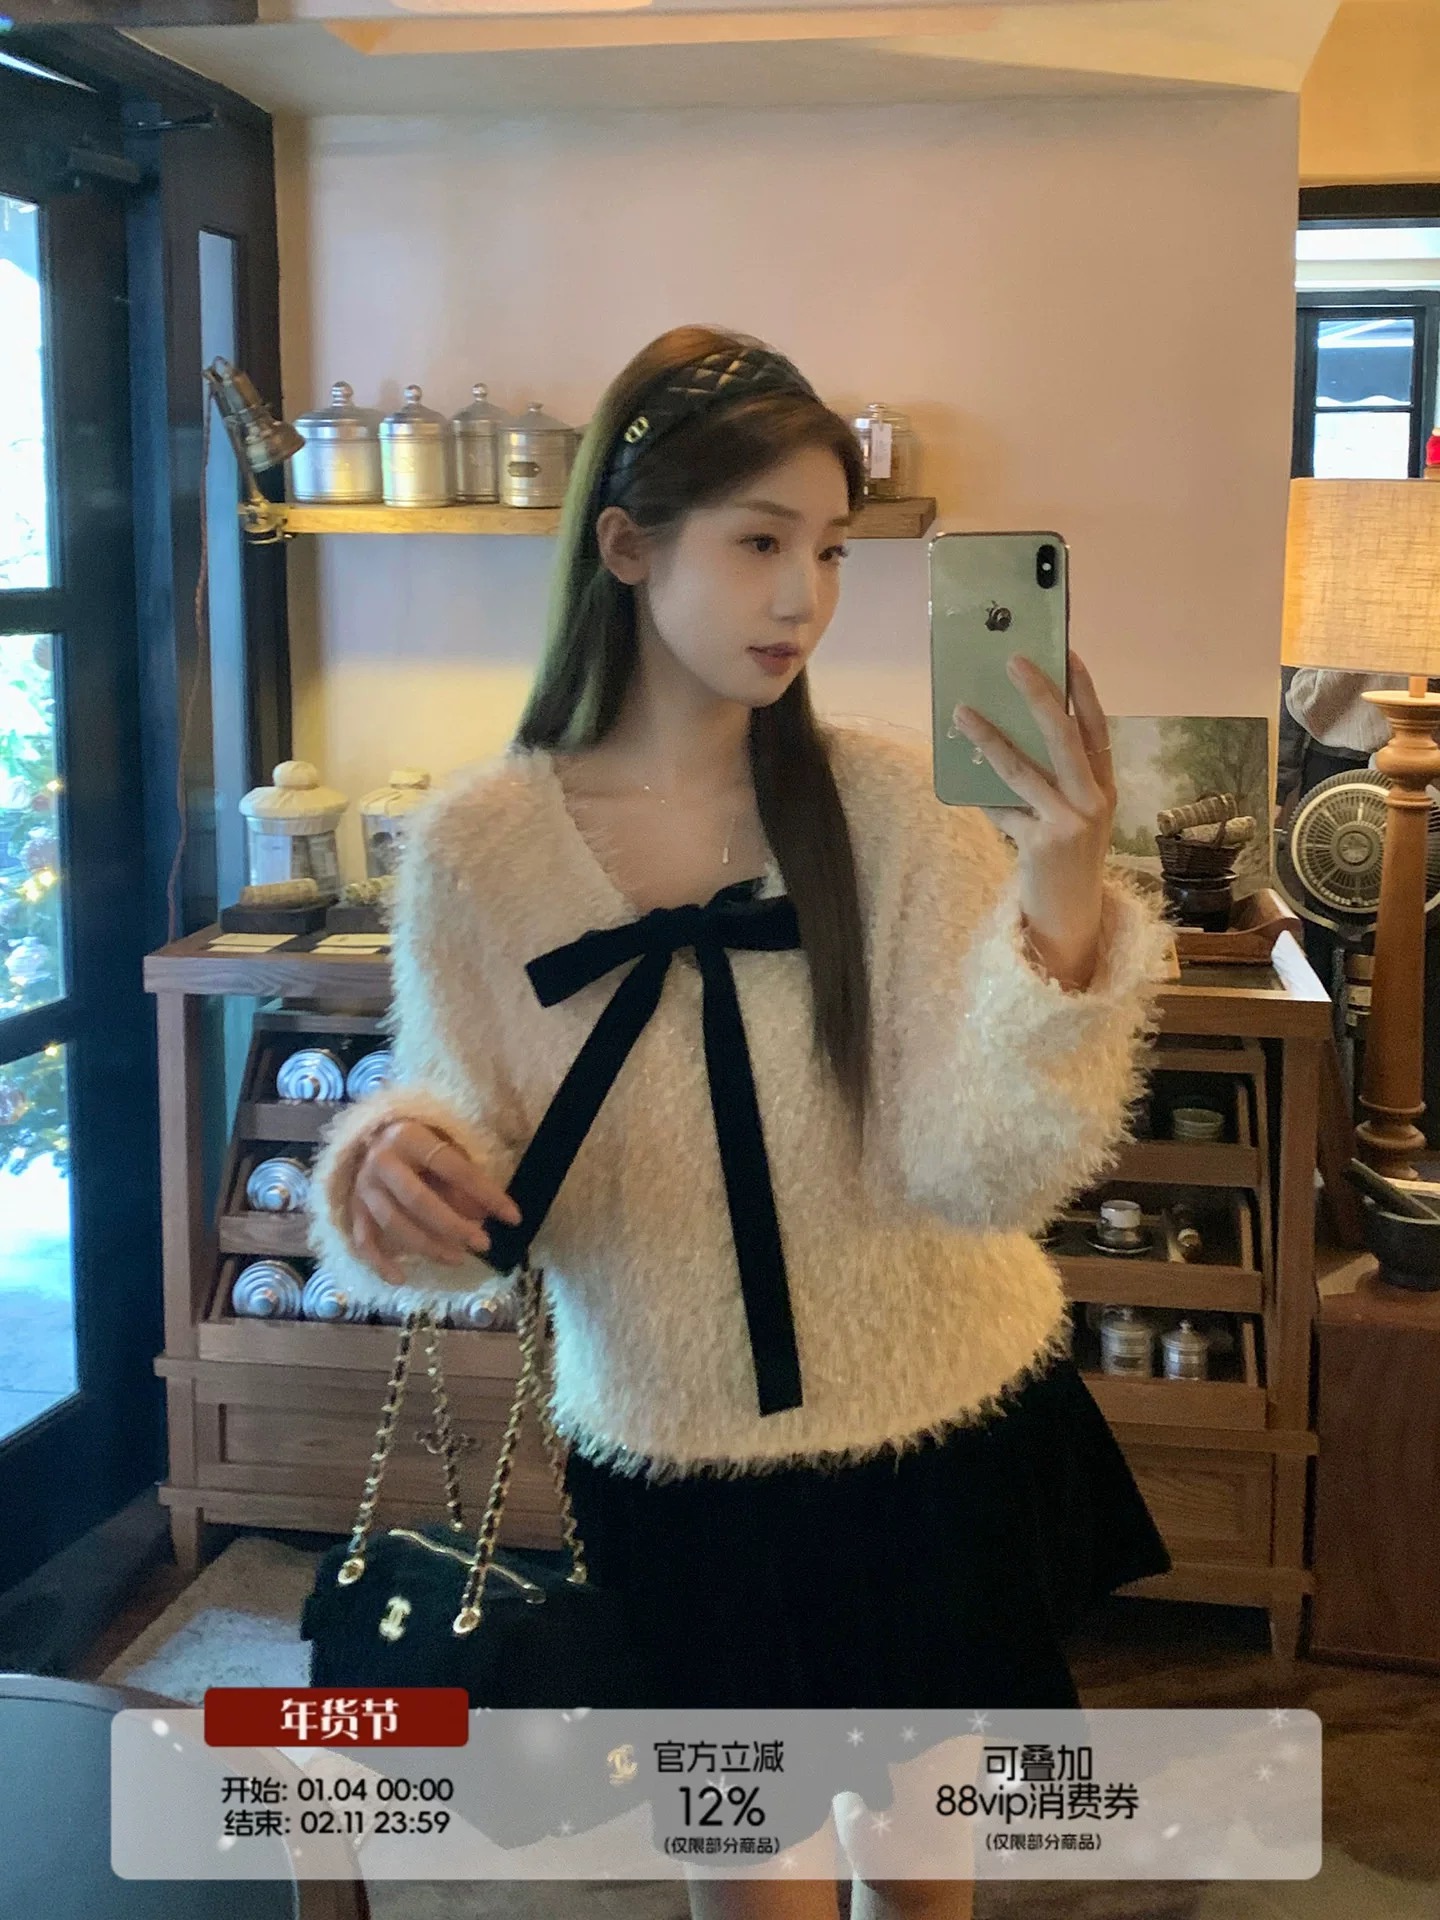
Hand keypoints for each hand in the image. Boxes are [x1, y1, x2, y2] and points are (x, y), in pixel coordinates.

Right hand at [347, 1120, 522, 1286]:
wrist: (373, 1136)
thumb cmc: (422, 1141)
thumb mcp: (447, 1142)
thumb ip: (464, 1174)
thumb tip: (482, 1213)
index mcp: (409, 1136)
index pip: (454, 1168)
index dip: (486, 1193)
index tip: (513, 1217)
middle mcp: (381, 1160)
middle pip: (418, 1200)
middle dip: (454, 1226)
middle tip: (483, 1244)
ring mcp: (363, 1186)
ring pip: (394, 1223)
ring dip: (427, 1245)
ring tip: (459, 1258)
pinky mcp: (353, 1208)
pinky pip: (363, 1240)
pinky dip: (379, 1262)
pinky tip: (401, 1279)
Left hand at [950, 649, 1116, 991]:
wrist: (1070, 918)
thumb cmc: (1064, 859)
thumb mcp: (1068, 816)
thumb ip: (1047, 781)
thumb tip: (998, 734)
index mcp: (1104, 787)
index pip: (1097, 727)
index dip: (1084, 690)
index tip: (1067, 652)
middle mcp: (1094, 801)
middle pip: (1066, 736)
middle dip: (1039, 695)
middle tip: (1013, 662)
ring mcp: (1070, 822)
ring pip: (1023, 769)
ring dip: (989, 737)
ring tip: (962, 711)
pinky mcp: (1042, 843)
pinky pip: (1003, 809)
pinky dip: (984, 798)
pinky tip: (964, 783)